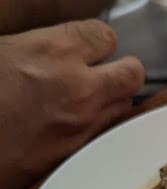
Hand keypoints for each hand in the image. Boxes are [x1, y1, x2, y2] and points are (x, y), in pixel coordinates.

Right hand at [0, 19, 144, 188]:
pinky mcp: (79, 152)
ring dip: (113, 99)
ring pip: (125, 105)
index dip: (97, 42)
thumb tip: (58, 47)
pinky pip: (108, 133)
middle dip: (121, 70)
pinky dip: (102, 125)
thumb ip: (40, 46)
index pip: (106, 36)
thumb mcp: (2, 50)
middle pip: (132, 73)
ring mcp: (82, 123)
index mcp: (53, 51)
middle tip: (107, 71)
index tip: (90, 46)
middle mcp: (77, 87)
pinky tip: (80, 122)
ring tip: (90, 99)